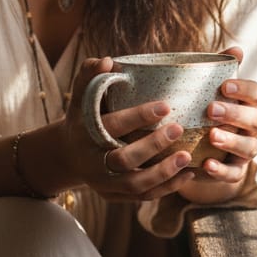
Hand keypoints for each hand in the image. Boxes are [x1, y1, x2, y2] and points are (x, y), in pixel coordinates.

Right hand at [62, 57, 196, 201]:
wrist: (67, 155)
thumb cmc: (82, 118)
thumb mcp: (80, 96)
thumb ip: (90, 75)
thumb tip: (107, 60)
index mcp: (85, 134)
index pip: (112, 126)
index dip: (138, 116)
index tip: (165, 105)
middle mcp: (93, 162)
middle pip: (125, 159)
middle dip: (153, 145)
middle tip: (179, 128)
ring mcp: (104, 183)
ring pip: (136, 184)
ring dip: (164, 172)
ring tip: (188, 156)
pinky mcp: (115, 196)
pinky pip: (143, 197)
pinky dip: (167, 188)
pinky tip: (188, 174)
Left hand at [180, 45, 256, 201]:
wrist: (205, 150)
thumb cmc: (208, 112)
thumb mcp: (210, 92)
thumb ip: (220, 71)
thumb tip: (236, 48)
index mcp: (248, 104)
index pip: (255, 93)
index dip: (243, 89)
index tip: (224, 86)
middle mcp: (252, 127)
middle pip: (254, 119)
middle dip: (235, 114)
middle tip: (211, 110)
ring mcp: (245, 151)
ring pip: (248, 147)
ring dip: (231, 141)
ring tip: (212, 136)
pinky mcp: (235, 172)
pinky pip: (233, 174)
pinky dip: (221, 171)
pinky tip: (206, 164)